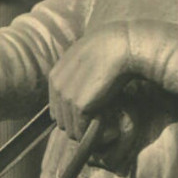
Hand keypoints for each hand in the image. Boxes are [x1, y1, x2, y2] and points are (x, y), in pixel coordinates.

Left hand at [49, 21, 134, 141]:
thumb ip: (77, 73)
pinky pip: (83, 132)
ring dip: (88, 129)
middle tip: (102, 117)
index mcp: (56, 76)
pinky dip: (96, 133)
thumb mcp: (85, 57)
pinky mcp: (79, 106)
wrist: (121, 45)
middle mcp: (57, 88)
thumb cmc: (110, 48)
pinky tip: (110, 124)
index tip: (94, 112)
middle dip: (80, 123)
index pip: (58, 108)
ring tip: (108, 119)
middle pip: (63, 120)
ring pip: (72, 130)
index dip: (75, 114)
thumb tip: (84, 89)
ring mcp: (66, 97)